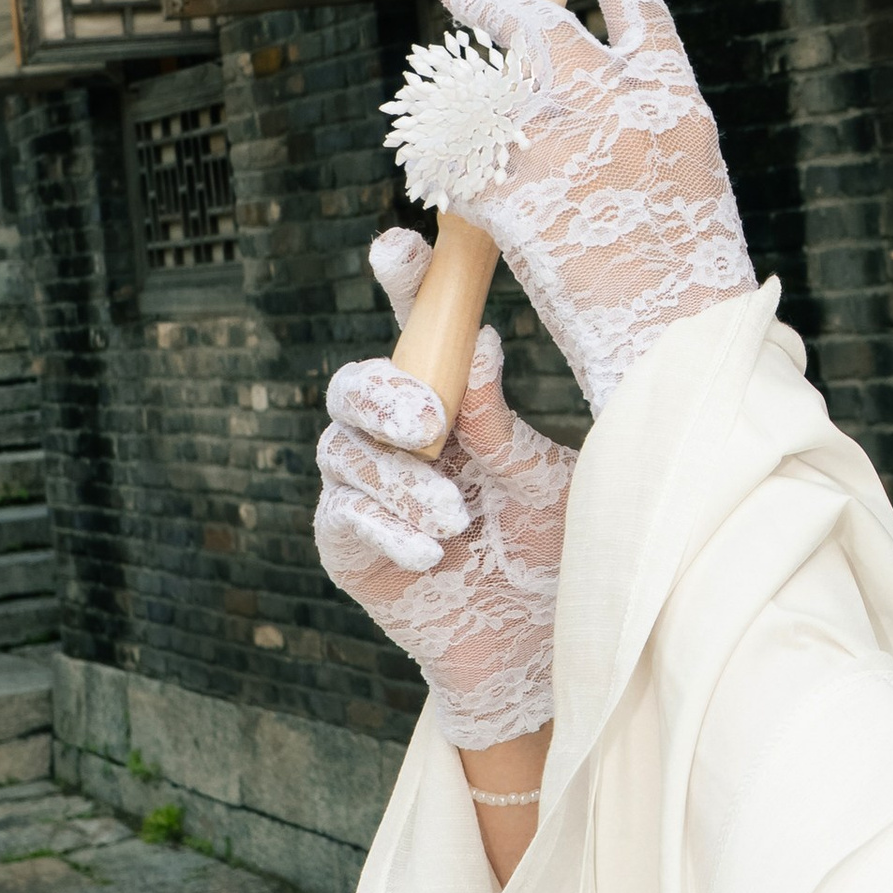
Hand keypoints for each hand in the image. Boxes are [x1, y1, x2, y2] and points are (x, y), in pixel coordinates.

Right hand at [314, 227, 573, 748]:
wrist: (537, 649)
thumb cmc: (551, 550)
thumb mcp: (545, 482)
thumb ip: (503, 424)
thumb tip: (479, 344)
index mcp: (450, 401)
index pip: (419, 330)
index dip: (403, 284)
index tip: (398, 243)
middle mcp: (398, 436)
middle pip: (353, 384)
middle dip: (384, 396)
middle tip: (430, 424)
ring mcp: (364, 489)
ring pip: (342, 452)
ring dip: (398, 481)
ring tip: (456, 519)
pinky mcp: (347, 546)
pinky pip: (342, 518)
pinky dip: (385, 530)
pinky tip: (430, 553)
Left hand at [432, 0, 755, 415]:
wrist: (680, 342)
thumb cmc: (693, 280)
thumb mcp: (690, 185)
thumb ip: (647, 134)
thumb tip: (611, 115)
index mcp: (673, 99)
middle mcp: (614, 104)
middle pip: (541, 22)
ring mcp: (559, 144)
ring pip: (485, 80)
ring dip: (454, 73)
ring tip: (429, 78)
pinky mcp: (509, 191)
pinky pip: (457, 158)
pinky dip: (440, 157)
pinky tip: (429, 158)